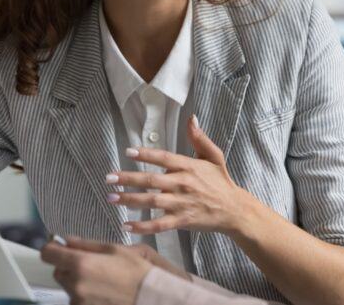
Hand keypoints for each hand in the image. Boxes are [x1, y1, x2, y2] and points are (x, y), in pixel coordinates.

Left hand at [40, 237, 166, 304]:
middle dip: (68, 266)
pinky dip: (84, 296)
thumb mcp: (114, 250)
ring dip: (77, 282)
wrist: (150, 297)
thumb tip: (66, 240)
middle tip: (89, 265)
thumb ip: (86, 244)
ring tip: (101, 281)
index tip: (59, 248)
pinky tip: (102, 292)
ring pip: (68, 287)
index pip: (47, 254)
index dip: (53, 248)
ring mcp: (79, 302)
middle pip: (58, 271)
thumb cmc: (137, 273)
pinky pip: (77, 300)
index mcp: (81, 264)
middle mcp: (75, 284)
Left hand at [106, 115, 260, 236]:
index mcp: (189, 167)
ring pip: (151, 201)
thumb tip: (192, 118)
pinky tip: (126, 225)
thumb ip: (200, 138)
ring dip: (130, 200)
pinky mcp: (182, 220)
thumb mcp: (214, 157)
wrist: (235, 210)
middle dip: (128, 179)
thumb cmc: (221, 182)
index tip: (128, 152)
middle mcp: (183, 184)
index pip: (163, 158)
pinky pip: (159, 224)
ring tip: (111, 198)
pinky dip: (142, 226)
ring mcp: (181, 204)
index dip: (146, 155)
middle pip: (151, 180)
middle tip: (109, 178)